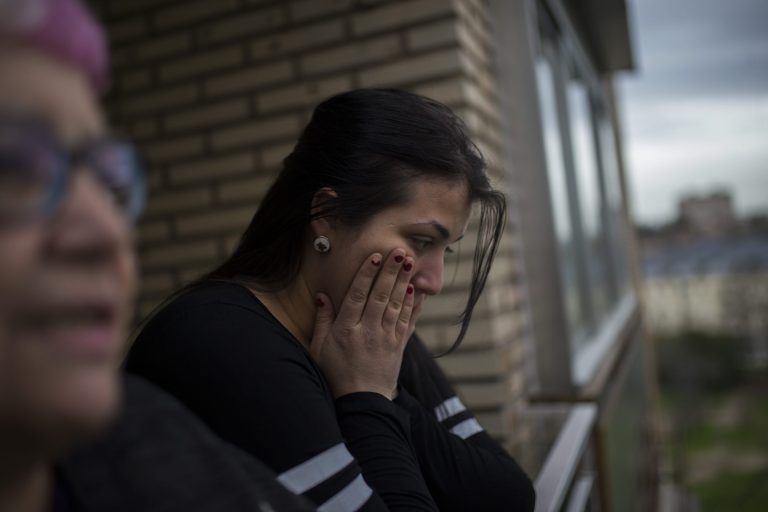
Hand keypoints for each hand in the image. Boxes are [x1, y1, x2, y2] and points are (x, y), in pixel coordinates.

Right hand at [310, 249, 414, 398]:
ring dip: (403, 282)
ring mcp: (386, 339)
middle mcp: (368, 331)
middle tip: (400, 252)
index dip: (367, 274)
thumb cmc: (336, 374)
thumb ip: (322, 321)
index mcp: (346, 330)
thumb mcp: (320, 349)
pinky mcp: (398, 347)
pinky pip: (407, 321)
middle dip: (391, 271)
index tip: (375, 256)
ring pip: (396, 305)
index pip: (358, 295)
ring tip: (410, 263)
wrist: (362, 403)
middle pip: (380, 295)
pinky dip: (412, 305)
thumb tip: (323, 296)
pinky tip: (416, 290)